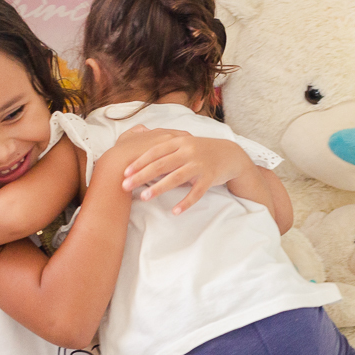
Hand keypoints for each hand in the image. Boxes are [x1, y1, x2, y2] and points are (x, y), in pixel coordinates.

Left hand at [119, 129, 250, 214]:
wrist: (230, 154)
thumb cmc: (201, 151)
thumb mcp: (184, 144)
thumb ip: (165, 148)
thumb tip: (140, 156)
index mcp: (179, 142)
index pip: (155, 151)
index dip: (139, 161)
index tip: (124, 172)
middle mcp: (188, 151)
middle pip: (161, 164)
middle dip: (141, 175)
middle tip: (125, 185)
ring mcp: (200, 164)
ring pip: (176, 177)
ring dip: (158, 188)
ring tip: (143, 197)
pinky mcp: (210, 177)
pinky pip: (196, 192)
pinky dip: (185, 202)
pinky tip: (175, 212)